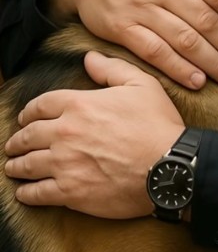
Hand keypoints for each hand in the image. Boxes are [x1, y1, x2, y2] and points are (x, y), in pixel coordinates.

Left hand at [4, 52, 183, 217]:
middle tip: (13, 144)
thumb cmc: (158, 124)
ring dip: (16, 165)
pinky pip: (37, 193)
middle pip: (29, 135)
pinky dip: (27, 193)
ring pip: (28, 164)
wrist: (168, 166)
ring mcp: (65, 164)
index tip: (25, 117)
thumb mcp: (142, 85)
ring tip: (12, 167)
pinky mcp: (70, 192)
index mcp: (79, 104)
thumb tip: (89, 58)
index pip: (41, 105)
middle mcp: (65, 133)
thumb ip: (112, 69)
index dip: (29, 111)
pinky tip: (24, 192)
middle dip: (18, 140)